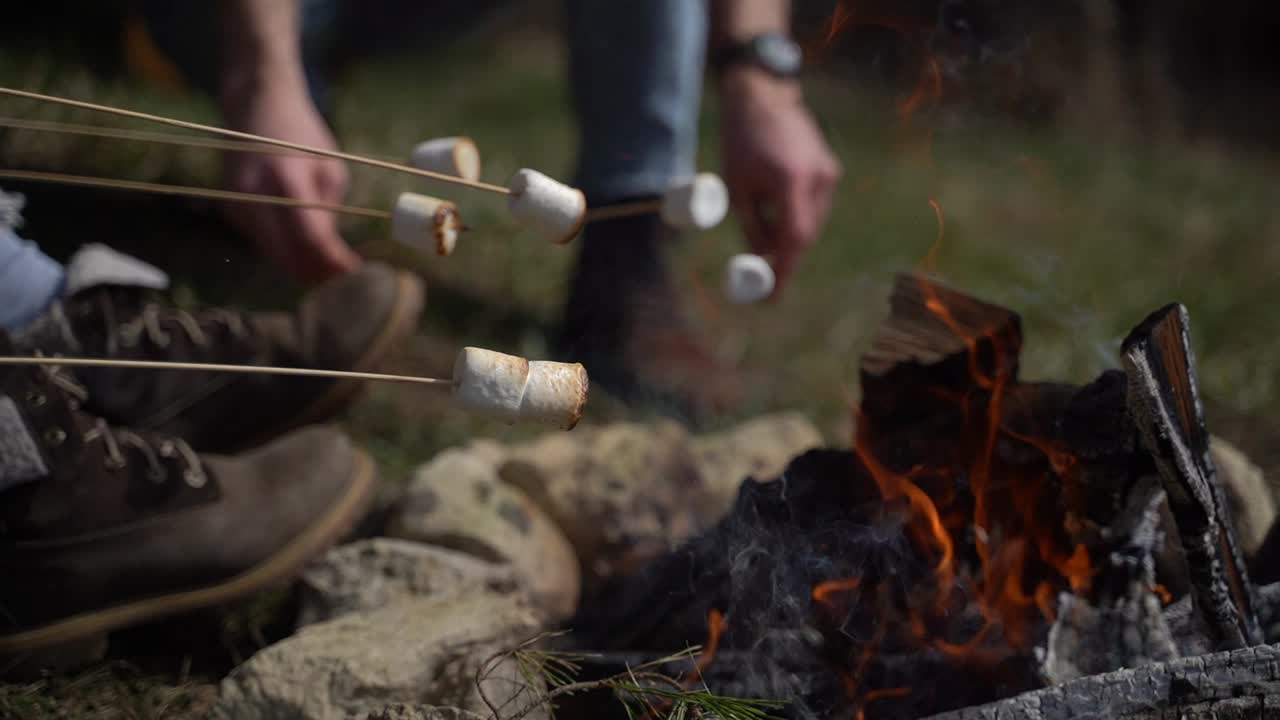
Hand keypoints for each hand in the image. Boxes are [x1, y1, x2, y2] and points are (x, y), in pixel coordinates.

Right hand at [220, 80, 360, 283]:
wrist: (257, 108)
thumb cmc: (302, 137)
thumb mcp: (330, 170)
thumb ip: (329, 216)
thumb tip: (334, 263)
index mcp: (285, 178)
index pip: (310, 238)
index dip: (335, 263)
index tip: (356, 272)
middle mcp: (253, 194)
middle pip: (287, 258)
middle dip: (318, 274)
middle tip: (344, 278)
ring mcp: (236, 204)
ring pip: (274, 257)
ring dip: (302, 267)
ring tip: (330, 265)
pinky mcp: (230, 212)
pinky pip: (263, 245)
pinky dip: (285, 251)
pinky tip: (303, 244)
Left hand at [719, 68, 841, 296]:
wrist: (763, 97)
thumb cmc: (741, 140)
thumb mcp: (738, 188)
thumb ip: (752, 226)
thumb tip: (760, 260)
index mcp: (791, 182)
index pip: (795, 239)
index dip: (785, 270)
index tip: (773, 295)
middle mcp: (818, 178)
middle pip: (806, 234)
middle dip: (785, 256)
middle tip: (763, 272)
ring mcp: (828, 172)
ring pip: (812, 221)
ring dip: (791, 236)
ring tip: (765, 237)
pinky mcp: (830, 168)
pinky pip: (816, 205)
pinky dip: (798, 217)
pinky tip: (778, 212)